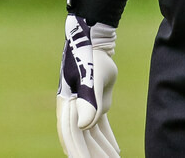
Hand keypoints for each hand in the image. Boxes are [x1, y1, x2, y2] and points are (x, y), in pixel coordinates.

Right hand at [56, 14, 120, 157]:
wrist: (93, 38)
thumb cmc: (89, 56)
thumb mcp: (91, 76)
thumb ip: (89, 100)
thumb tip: (85, 126)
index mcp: (68, 106)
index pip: (73, 137)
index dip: (80, 153)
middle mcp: (72, 109)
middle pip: (83, 140)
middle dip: (94, 155)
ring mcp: (82, 106)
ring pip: (92, 135)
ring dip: (102, 149)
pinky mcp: (94, 101)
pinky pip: (99, 126)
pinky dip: (106, 138)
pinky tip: (116, 149)